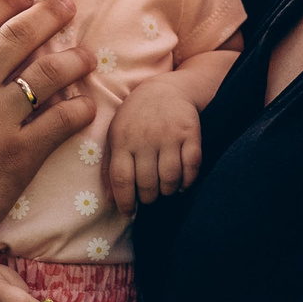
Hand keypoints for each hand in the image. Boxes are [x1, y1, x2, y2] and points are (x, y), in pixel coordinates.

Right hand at [0, 0, 95, 287]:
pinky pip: (62, 120)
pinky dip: (80, 108)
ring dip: (73, 58)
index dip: (7, 0)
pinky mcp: (18, 156)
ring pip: (48, 74)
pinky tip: (86, 105)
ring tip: (86, 55)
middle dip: (48, 14)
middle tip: (67, 6)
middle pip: (18, 35)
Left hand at [107, 79, 203, 207]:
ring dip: (167, 191)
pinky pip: (192, 166)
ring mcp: (170, 136)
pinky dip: (187, 181)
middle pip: (147, 183)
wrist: (166, 89)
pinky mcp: (190, 134)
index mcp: (123, 139)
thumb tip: (110, 200)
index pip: (122, 179)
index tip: (128, 212)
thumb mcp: (115, 134)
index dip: (125, 201)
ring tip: (164, 190)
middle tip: (149, 197)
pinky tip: (181, 183)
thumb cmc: (135, 118)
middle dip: (148, 198)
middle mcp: (146, 138)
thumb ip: (110, 166)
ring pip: (170, 178)